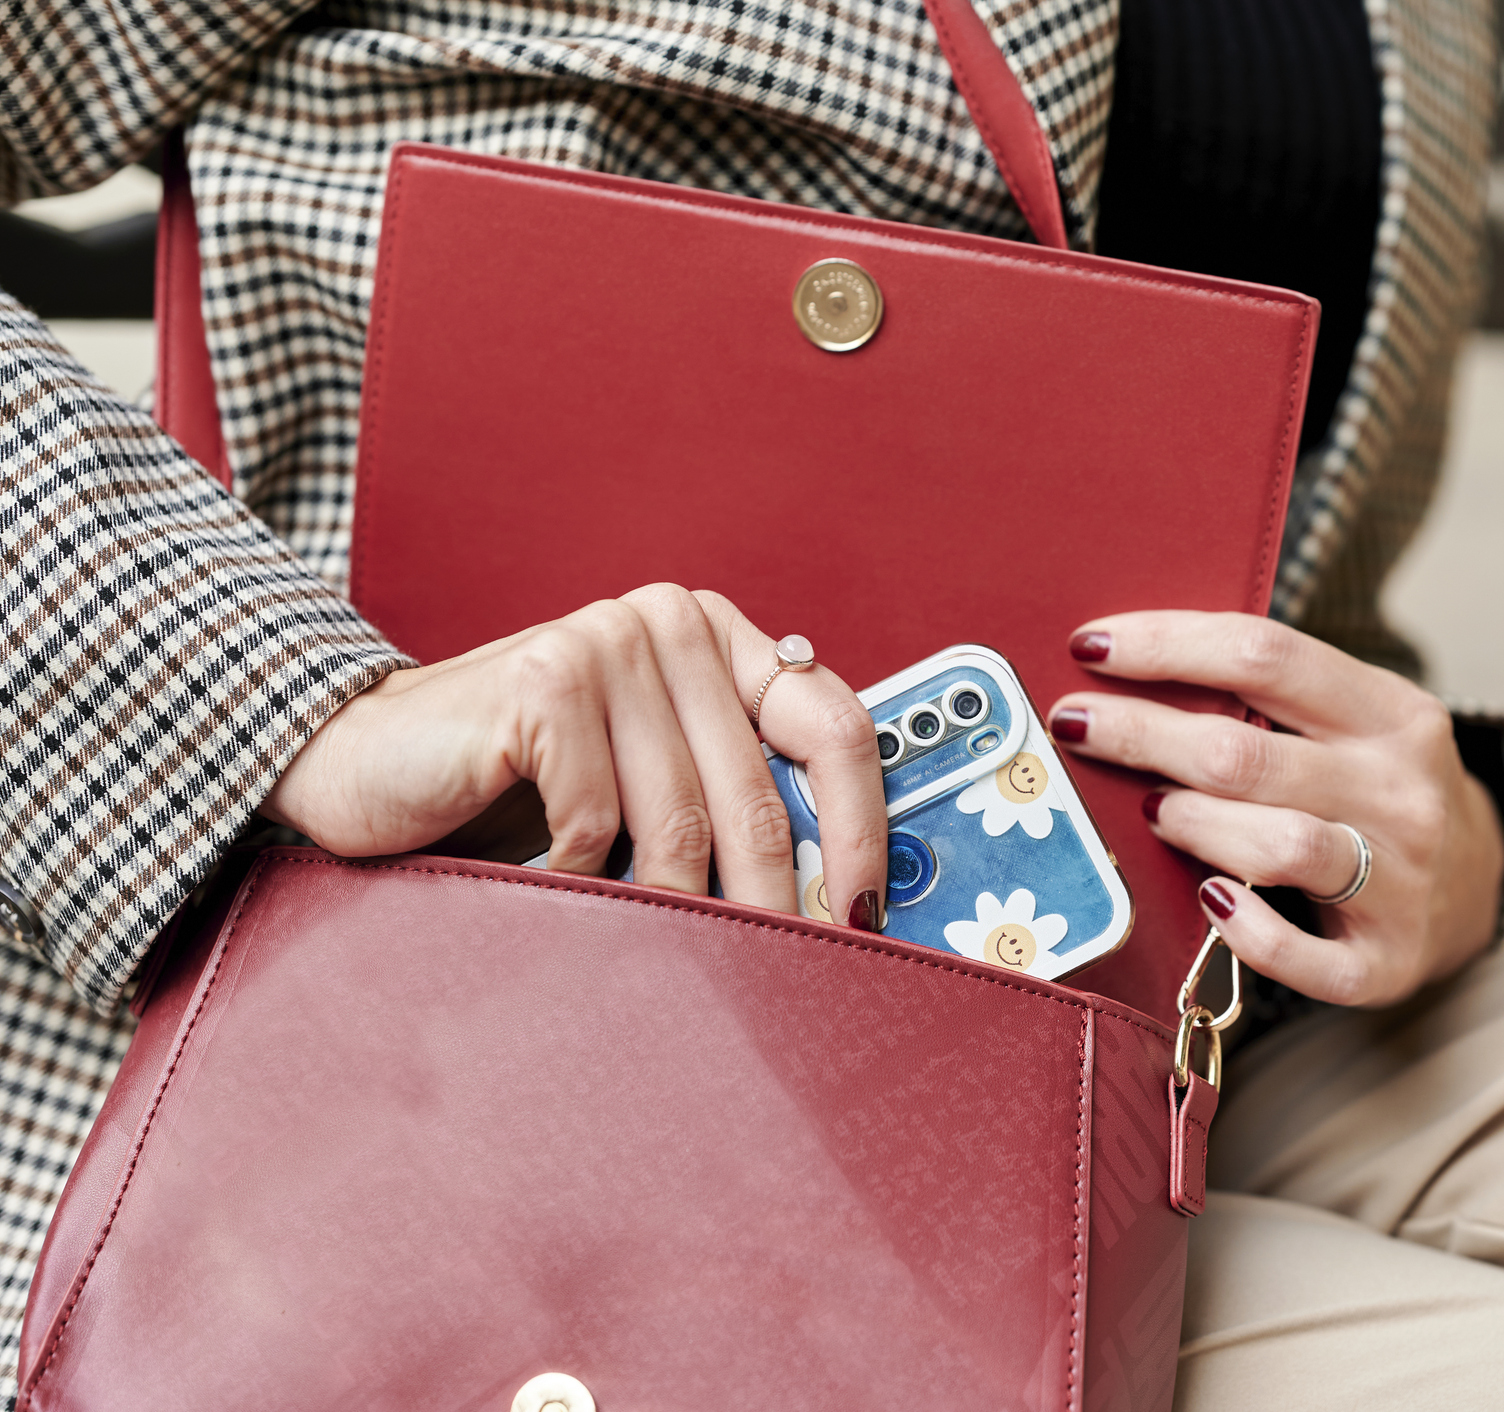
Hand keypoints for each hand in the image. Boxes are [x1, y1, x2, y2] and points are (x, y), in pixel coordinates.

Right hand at [264, 584, 887, 928]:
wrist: (368, 761)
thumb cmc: (518, 790)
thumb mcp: (646, 786)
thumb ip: (732, 796)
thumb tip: (847, 893)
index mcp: (721, 638)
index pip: (835, 727)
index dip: (862, 828)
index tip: (870, 912)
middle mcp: (672, 623)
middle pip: (757, 796)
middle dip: (770, 904)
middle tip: (778, 978)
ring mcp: (607, 641)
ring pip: (682, 821)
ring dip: (672, 908)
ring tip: (660, 956)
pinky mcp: (544, 681)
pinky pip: (597, 823)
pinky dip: (579, 880)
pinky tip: (550, 886)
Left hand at [1050, 612, 1503, 1006]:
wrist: (1476, 889)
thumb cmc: (1376, 789)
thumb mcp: (1356, 721)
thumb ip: (1273, 695)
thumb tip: (1128, 662)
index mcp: (1393, 712)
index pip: (1266, 654)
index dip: (1167, 645)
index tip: (1092, 646)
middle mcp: (1403, 790)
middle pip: (1246, 754)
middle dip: (1142, 735)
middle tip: (1077, 726)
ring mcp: (1401, 881)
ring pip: (1278, 846)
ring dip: (1192, 823)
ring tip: (1149, 811)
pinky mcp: (1386, 963)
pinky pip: (1304, 959)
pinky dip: (1245, 931)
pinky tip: (1208, 900)